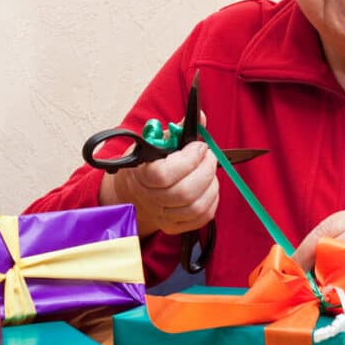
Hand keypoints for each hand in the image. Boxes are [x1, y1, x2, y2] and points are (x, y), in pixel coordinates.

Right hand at [99, 140, 218, 237]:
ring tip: (209, 170)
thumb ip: (178, 130)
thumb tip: (201, 118)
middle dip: (205, 170)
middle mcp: (149, 199)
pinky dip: (212, 201)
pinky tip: (208, 187)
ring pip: (196, 207)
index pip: (165, 175)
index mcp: (140, 175)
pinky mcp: (173, 226)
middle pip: (185, 193)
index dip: (189, 160)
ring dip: (211, 185)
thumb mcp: (155, 141)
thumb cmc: (146, 163)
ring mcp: (161, 215)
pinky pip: (201, 219)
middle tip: (209, 155)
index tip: (198, 146)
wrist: (132, 190)